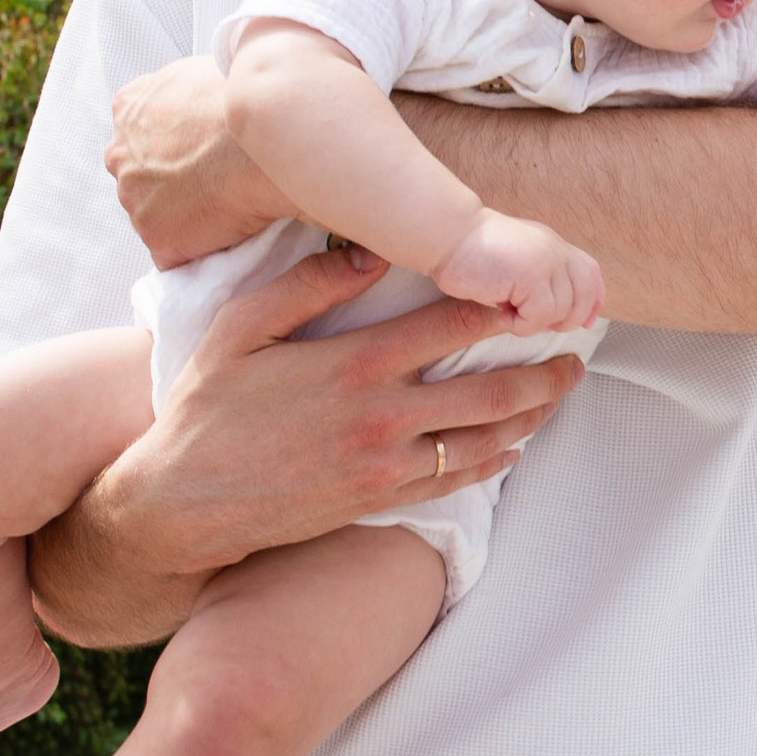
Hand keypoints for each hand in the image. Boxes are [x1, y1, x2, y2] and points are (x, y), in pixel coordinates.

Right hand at [28, 243, 586, 640]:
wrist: (181, 502)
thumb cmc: (206, 408)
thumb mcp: (240, 330)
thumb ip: (306, 287)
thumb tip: (368, 253)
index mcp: (352, 364)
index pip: (450, 326)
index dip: (501, 306)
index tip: (534, 292)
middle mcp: (380, 417)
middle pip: (489, 390)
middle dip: (542, 371)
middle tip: (575, 354)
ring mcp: (383, 465)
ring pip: (482, 439)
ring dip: (529, 417)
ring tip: (557, 396)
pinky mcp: (377, 501)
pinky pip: (452, 481)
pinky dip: (491, 462)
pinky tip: (511, 447)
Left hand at [107, 59, 288, 263]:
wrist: (269, 129)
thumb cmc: (250, 96)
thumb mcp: (205, 72)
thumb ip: (186, 94)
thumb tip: (201, 105)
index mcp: (130, 107)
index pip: (141, 136)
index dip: (173, 148)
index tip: (200, 154)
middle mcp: (120, 154)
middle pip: (141, 178)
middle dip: (171, 184)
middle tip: (217, 183)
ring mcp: (135, 199)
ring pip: (158, 218)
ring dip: (187, 219)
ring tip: (233, 210)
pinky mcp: (158, 238)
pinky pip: (178, 255)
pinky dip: (201, 251)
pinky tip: (231, 238)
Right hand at [437, 210, 606, 332]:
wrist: (448, 235)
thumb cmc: (471, 255)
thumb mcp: (515, 265)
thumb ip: (538, 280)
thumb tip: (555, 316)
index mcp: (553, 246)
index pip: (590, 272)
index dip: (593, 300)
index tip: (586, 322)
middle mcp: (555, 250)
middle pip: (584, 295)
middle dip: (566, 319)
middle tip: (532, 320)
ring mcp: (547, 261)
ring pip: (562, 310)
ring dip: (534, 322)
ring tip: (508, 312)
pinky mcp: (532, 275)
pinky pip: (540, 316)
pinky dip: (521, 325)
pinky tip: (501, 313)